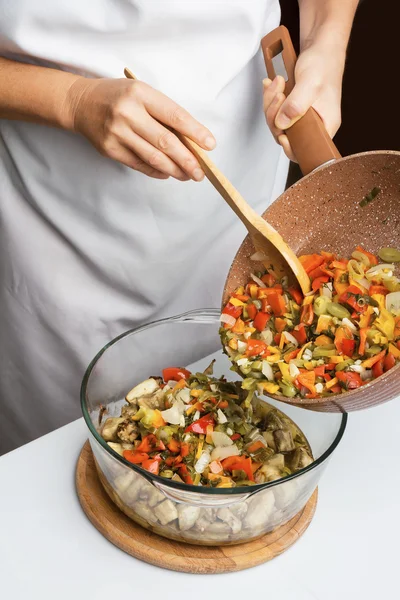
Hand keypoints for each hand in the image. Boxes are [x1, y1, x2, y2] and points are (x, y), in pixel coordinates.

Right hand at [67, 78, 215, 179]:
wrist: (80, 103)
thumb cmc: (119, 97)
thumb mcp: (142, 93)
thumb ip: (163, 113)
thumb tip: (191, 141)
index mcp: (141, 94)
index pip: (175, 116)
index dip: (195, 132)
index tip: (210, 145)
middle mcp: (128, 113)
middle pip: (166, 142)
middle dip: (188, 160)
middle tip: (201, 172)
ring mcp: (117, 132)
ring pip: (154, 157)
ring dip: (175, 169)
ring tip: (188, 175)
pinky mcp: (110, 149)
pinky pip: (139, 164)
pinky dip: (157, 171)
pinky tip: (168, 173)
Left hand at [263, 43, 343, 161]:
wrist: (320, 47)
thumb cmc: (323, 63)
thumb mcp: (310, 83)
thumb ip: (296, 105)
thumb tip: (282, 124)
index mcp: (325, 125)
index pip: (306, 150)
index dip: (291, 148)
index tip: (282, 135)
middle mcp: (313, 125)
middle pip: (286, 135)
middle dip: (275, 116)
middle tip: (279, 94)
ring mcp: (301, 117)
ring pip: (277, 123)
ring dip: (271, 103)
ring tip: (277, 83)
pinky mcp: (292, 108)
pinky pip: (275, 111)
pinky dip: (271, 98)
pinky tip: (273, 85)